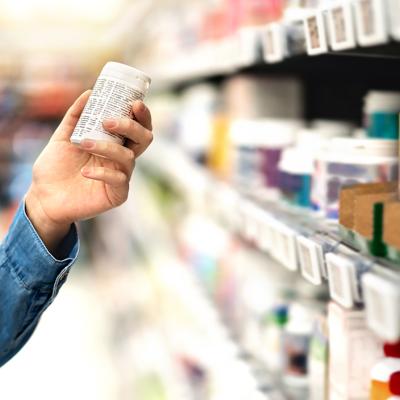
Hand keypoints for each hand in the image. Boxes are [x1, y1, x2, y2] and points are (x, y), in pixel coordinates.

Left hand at [25, 90, 152, 252]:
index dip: (142, 115)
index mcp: (114, 144)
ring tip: (84, 143)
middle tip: (109, 121)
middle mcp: (121, 159)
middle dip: (131, 127)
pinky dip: (102, 173)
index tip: (134, 103)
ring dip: (107, 147)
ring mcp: (121, 176)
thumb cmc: (55, 168)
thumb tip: (90, 93)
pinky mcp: (117, 194)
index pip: (137, 127)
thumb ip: (75, 116)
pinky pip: (119, 180)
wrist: (44, 197)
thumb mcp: (62, 137)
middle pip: (144, 140)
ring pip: (128, 158)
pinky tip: (85, 172)